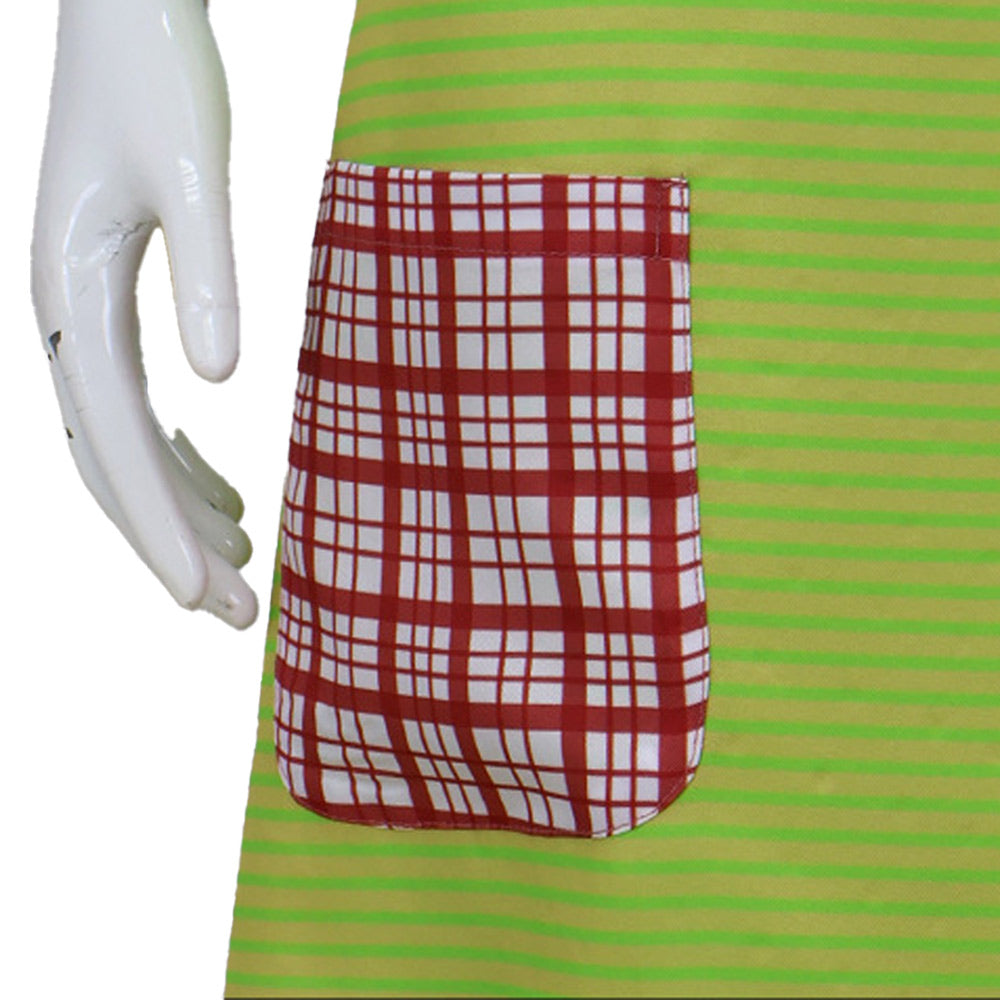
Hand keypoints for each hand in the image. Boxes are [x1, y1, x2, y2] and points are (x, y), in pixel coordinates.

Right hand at [31, 0, 256, 628]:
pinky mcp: (113, 300)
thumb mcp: (192, 172)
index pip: (116, 444)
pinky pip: (142, 407)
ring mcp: (83, 314)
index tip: (200, 600)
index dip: (156, 529)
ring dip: (182, 510)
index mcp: (70, 298)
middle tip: (239, 617)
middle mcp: (65, 319)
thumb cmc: (159, 74)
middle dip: (174, 545)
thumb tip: (225, 384)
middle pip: (116, 464)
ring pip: (129, 444)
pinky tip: (226, 487)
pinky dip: (183, 458)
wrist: (126, 12)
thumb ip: (209, 276)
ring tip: (247, 561)